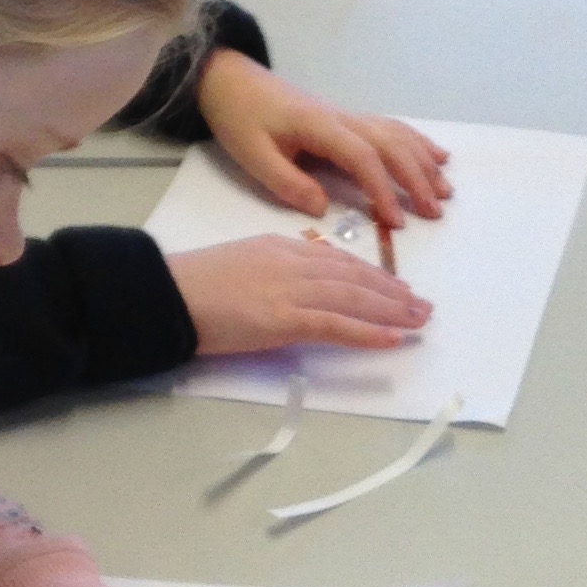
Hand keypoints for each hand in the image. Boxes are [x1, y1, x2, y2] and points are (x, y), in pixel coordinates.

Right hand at [170, 233, 428, 355]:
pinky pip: (335, 325)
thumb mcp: (242, 264)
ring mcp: (289, 289)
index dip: (373, 275)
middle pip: (354, 276)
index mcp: (282, 247)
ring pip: (353, 298)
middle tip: (423, 306)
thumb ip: (275, 272)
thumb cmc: (193, 286)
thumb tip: (302, 289)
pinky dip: (367, 332)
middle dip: (393, 292)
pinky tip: (393, 340)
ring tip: (420, 321)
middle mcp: (293, 262)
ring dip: (391, 311)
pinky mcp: (282, 319)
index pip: (338, 260)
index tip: (397, 287)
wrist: (164, 293)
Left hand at [196, 49, 450, 225]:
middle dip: (416, 178)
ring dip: (424, 162)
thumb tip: (322, 208)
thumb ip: (287, 182)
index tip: (395, 221)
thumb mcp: (252, 155)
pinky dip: (417, 142)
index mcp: (320, 127)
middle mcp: (342, 118)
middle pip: (391, 145)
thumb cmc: (240, 117)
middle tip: (434, 213)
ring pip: (397, 135)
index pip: (363, 158)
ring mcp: (348, 116)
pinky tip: (437, 157)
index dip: (383, 189)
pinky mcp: (347, 119)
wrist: (231, 80)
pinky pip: (391, 128)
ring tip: (445, 191)